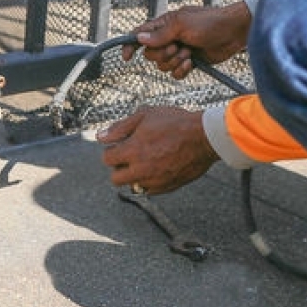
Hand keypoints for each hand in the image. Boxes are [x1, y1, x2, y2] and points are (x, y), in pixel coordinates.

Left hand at [97, 106, 218, 194]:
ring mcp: (155, 180)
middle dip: (119, 168)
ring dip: (133, 177)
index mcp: (133, 151)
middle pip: (116, 179)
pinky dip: (149, 182)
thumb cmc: (176, 123)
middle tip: (128, 158)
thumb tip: (100, 137)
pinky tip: (156, 168)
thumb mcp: (144, 116)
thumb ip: (120, 128)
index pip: (107, 159)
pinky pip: (150, 190)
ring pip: (133, 187)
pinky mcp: (168, 186)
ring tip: (143, 163)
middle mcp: (142, 169)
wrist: (206, 136)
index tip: (119, 147)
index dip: (111, 151)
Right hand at [121, 2, 251, 78]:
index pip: (139, 35)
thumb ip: (159, 34)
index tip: (127, 57)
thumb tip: (139, 39)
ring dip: (175, 62)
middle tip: (178, 47)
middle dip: (163, 55)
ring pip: (162, 66)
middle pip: (150, 55)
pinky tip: (192, 63)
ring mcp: (178, 51)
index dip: (129, 46)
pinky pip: (175, 74)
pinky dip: (182, 70)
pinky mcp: (188, 62)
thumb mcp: (182, 25)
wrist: (235, 33)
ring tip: (189, 53)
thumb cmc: (211, 22)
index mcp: (163, 25)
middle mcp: (168, 38)